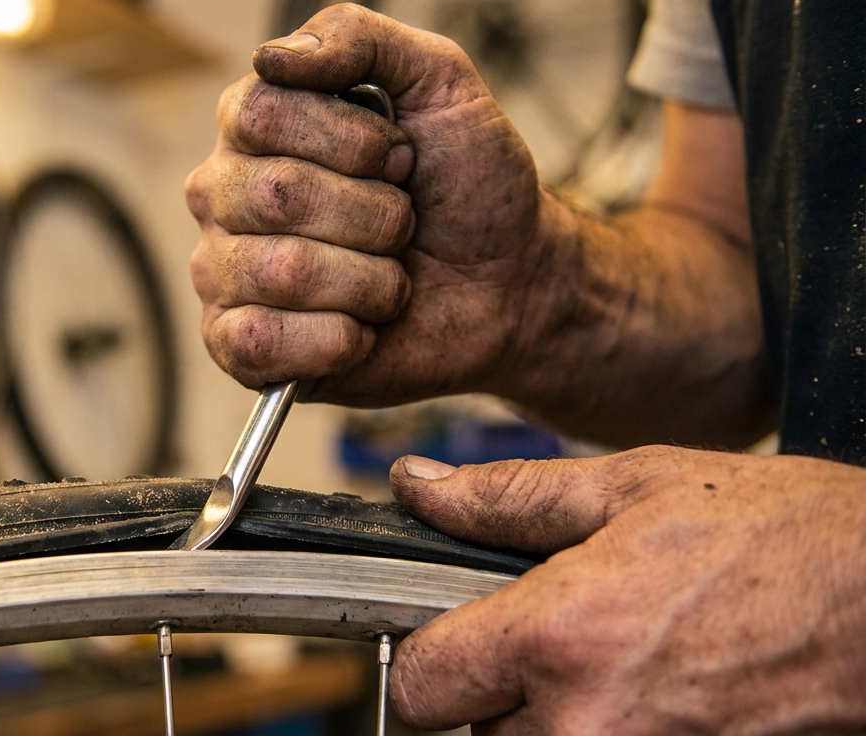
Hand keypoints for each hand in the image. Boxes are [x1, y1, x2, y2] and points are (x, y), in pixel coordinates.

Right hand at [187, 3, 548, 405]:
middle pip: (276, 195)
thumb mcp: (439, 82)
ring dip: (370, 281)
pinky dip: (335, 340)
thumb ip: (359, 38)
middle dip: (375, 215)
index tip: (400, 158)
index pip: (262, 115)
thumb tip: (273, 57)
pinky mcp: (239, 347)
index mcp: (255, 125)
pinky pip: (260, 342)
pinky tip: (359, 331)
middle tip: (403, 224)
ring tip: (389, 281)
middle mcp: (225, 195)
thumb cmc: (465, 186)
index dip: (351, 142)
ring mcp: (225, 273)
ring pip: (281, 272)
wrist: (507, 284)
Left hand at [387, 446, 865, 732]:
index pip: (420, 686)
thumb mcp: (634, 488)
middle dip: (506, 692)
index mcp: (558, 638)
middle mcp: (586, 727)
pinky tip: (660, 699)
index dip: (435, 654)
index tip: (463, 634)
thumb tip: (417, 490)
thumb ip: (507, 499)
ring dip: (557, 725)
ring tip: (626, 669)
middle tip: (575, 643)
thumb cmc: (782, 541)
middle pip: (476, 732)